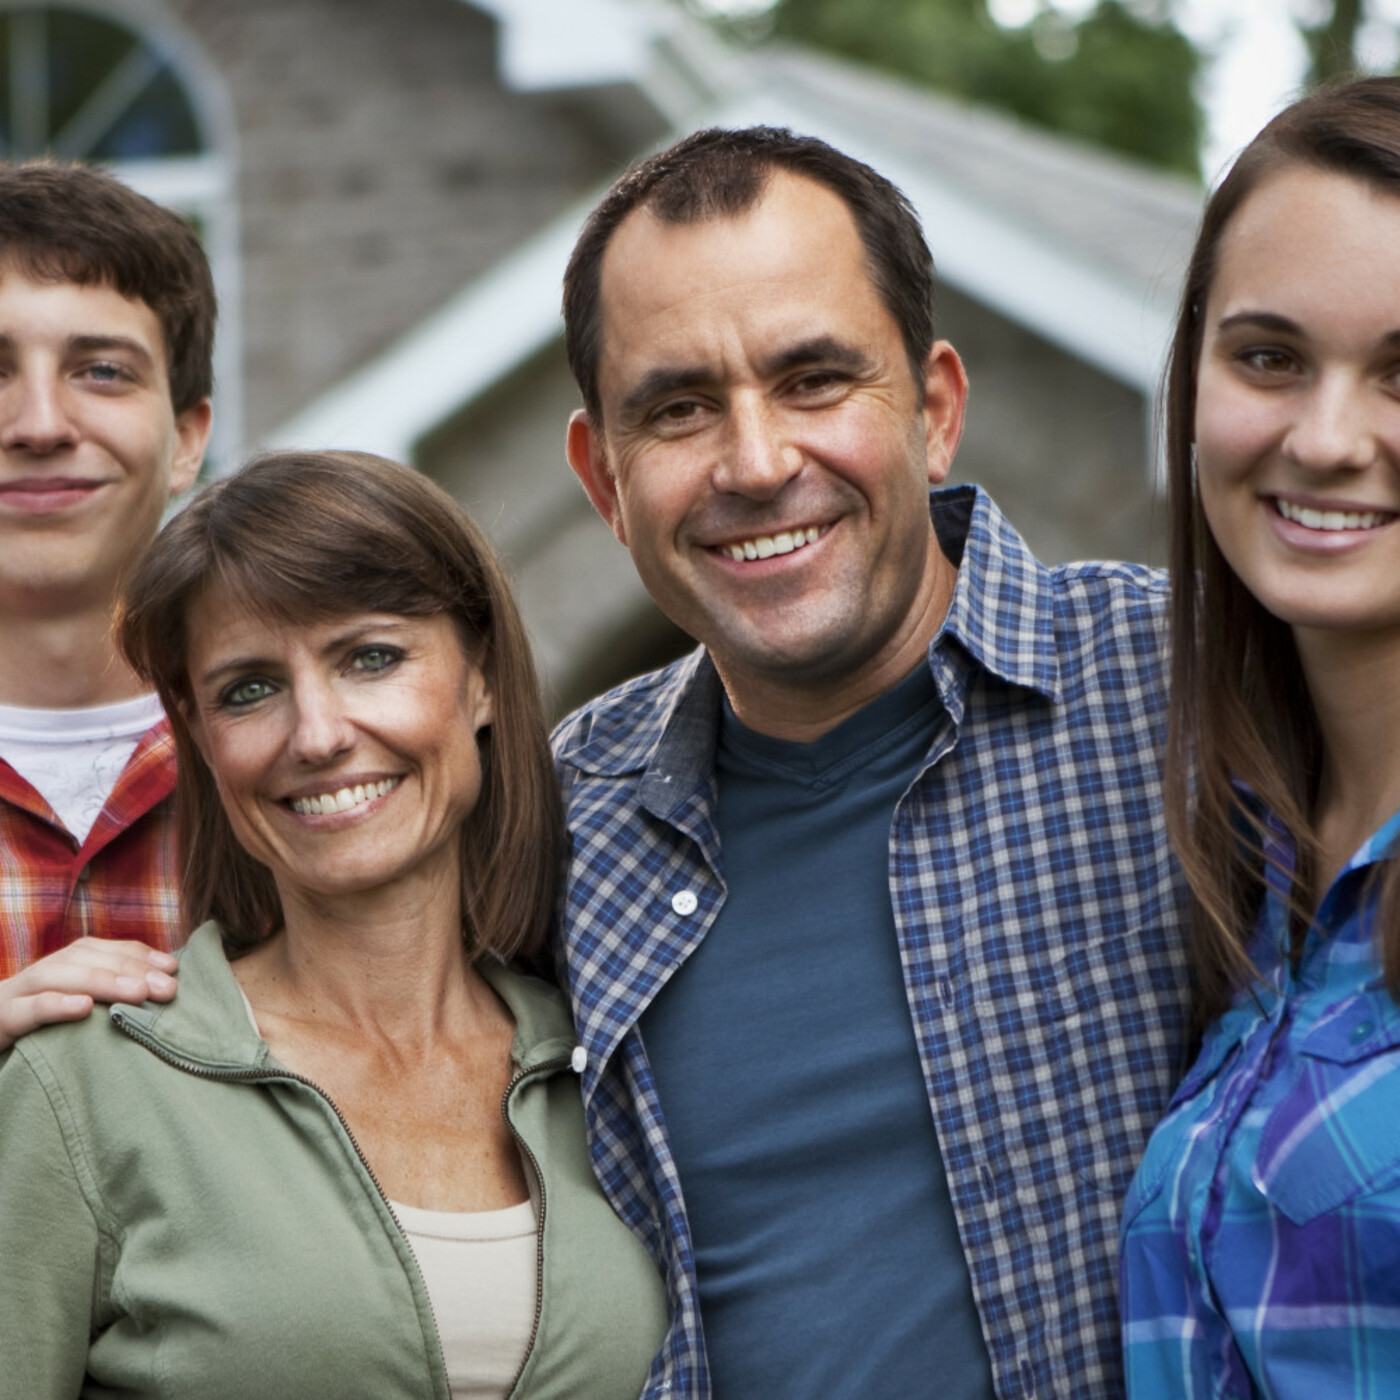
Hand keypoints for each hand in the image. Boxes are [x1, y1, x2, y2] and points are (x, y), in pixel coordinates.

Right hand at [0, 939, 178, 1051]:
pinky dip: (55, 1005)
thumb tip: (161, 992)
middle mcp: (39, 975)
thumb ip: (109, 1000)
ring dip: (101, 981)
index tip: (172, 968)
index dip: (138, 955)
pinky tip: (84, 1007)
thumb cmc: (40, 1036)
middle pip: (83, 958)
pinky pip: (24, 1010)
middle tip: (167, 987)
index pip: (101, 950)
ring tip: (138, 992)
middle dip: (129, 969)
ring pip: (55, 977)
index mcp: (59, 968)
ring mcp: (14, 995)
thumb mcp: (77, 1014)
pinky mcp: (0, 1021)